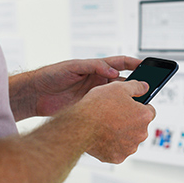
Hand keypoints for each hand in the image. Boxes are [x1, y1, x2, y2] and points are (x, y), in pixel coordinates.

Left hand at [9, 56, 141, 118]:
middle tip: (149, 88)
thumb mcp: (73, 66)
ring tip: (138, 105)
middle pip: (123, 83)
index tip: (146, 65)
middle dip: (136, 85)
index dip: (134, 63)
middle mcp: (98, 81)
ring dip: (127, 101)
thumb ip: (93, 66)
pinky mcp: (89, 109)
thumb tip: (113, 71)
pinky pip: (106, 111)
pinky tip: (121, 118)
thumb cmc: (51, 75)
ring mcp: (95, 96)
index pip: (120, 63)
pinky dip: (115, 114)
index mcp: (96, 68)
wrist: (34, 95)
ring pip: (117, 99)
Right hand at [75, 80, 155, 163]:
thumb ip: (136, 87)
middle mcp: (141, 134)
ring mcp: (130, 147)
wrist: (80, 126)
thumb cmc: (98, 107)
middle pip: (139, 126)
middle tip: (114, 114)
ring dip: (122, 133)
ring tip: (106, 125)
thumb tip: (144, 87)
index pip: (149, 110)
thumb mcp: (118, 87)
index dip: (138, 106)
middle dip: (130, 121)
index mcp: (144, 116)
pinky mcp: (118, 157)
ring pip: (129, 139)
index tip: (128, 106)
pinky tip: (103, 136)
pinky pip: (118, 150)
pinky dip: (112, 144)